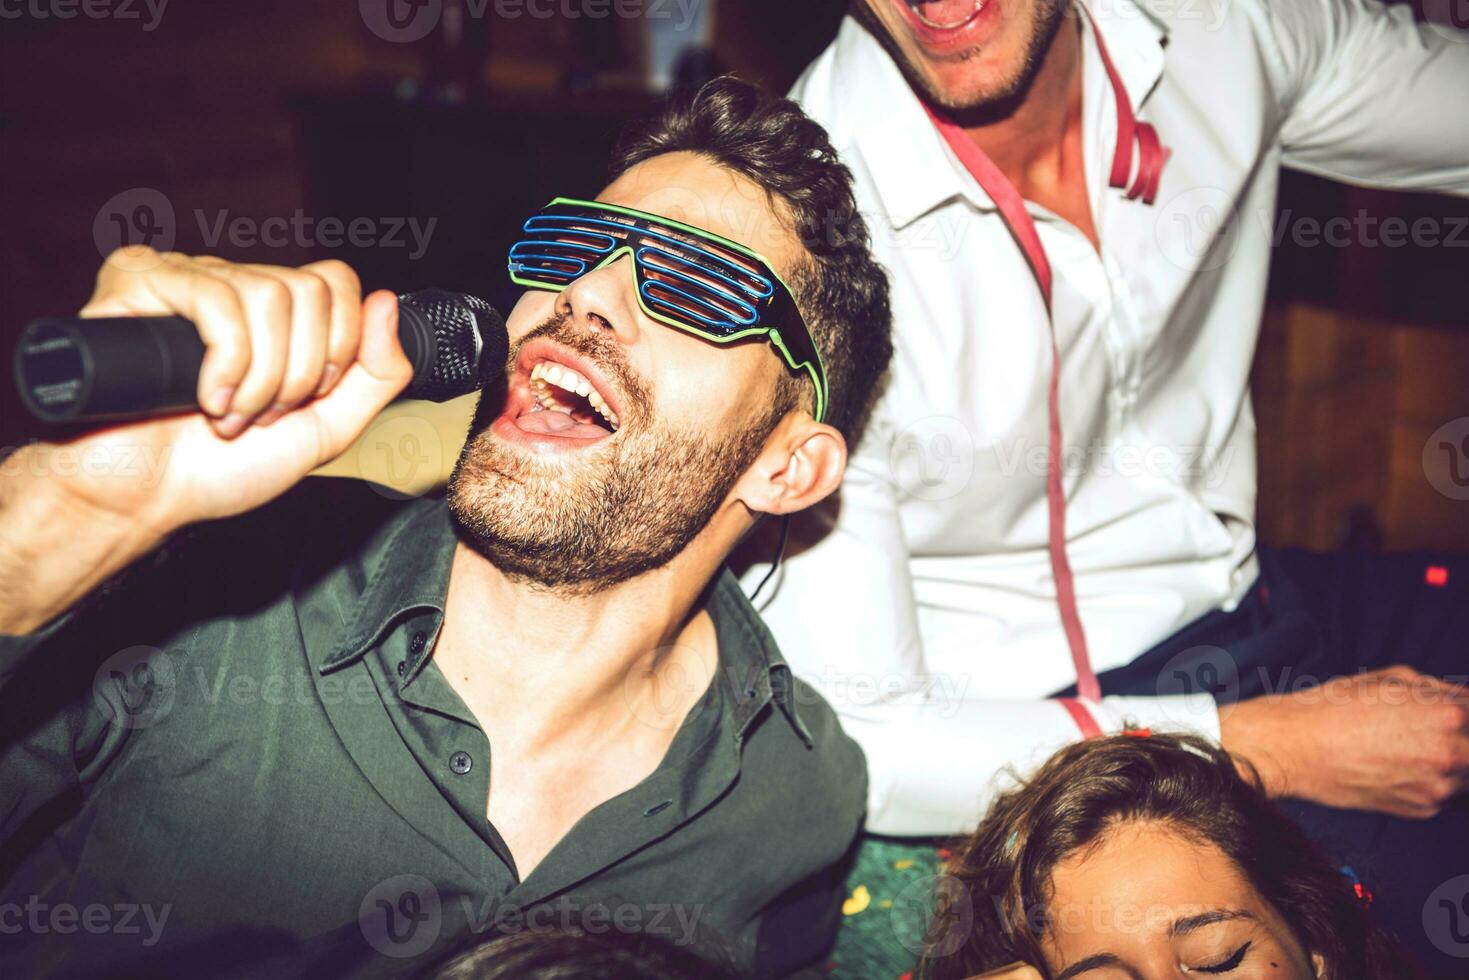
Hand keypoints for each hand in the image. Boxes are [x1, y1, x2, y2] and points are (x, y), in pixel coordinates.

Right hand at [0, 247, 411, 633]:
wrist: (145, 499)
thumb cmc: (221, 467)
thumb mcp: (326, 427)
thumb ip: (375, 374)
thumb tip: (388, 302)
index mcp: (272, 311)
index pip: (335, 280)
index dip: (336, 347)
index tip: (303, 397)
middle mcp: (230, 283)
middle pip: (309, 290)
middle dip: (297, 372)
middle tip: (261, 413)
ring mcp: (183, 277)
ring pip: (269, 294)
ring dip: (260, 377)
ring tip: (228, 414)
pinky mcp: (138, 281)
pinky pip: (215, 299)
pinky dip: (226, 364)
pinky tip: (204, 399)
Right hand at [1219, 666, 1468, 818]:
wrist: (1292, 748)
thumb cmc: (1333, 707)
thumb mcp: (1390, 680)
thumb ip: (1440, 689)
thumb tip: (1464, 698)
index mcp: (1447, 716)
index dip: (1467, 714)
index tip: (1459, 715)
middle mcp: (1450, 756)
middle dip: (1463, 740)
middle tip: (1430, 733)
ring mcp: (1437, 788)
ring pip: (1468, 777)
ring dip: (1456, 763)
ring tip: (1415, 747)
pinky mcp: (1422, 810)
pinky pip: (1448, 795)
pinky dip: (1436, 780)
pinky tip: (1403, 764)